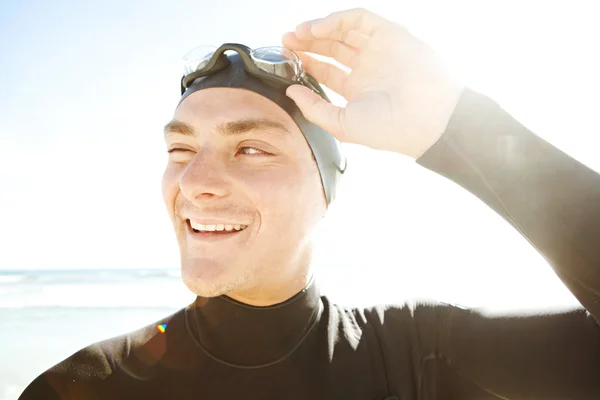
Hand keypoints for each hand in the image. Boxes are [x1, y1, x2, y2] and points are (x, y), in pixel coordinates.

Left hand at [282, 8, 464, 158]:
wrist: (426, 119)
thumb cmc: (388, 129)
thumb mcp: (341, 124)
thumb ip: (314, 108)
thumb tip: (290, 92)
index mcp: (359, 90)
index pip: (327, 71)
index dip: (306, 63)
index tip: (287, 60)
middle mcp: (369, 68)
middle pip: (332, 48)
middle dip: (308, 43)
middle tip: (286, 42)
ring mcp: (380, 50)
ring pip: (343, 31)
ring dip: (318, 30)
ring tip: (297, 34)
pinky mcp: (390, 34)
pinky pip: (359, 20)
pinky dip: (336, 20)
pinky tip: (317, 30)